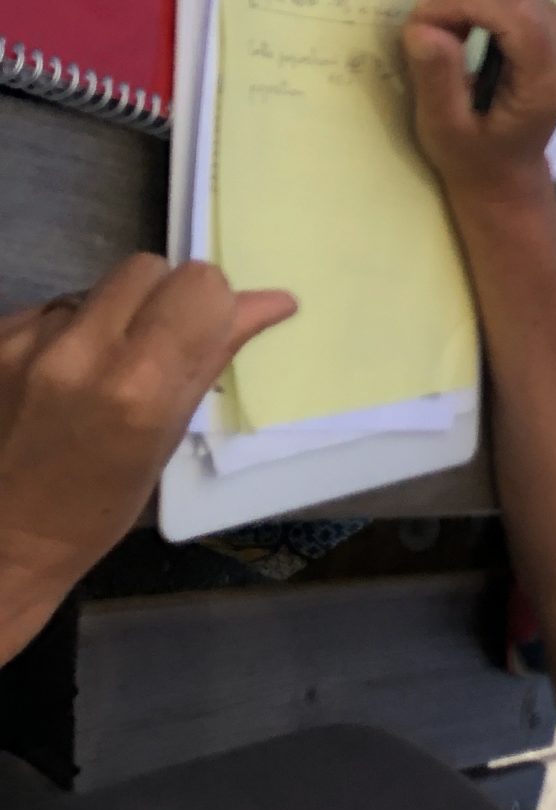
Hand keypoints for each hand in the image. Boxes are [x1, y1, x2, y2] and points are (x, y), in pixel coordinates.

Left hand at [0, 259, 295, 600]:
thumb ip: (211, 358)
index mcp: (138, 386)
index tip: (204, 332)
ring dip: (111, 316)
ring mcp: (26, 342)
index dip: (209, 304)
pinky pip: (53, 307)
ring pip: (96, 286)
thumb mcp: (165, 440)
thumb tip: (273, 300)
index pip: (199, 284)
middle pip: (146, 269)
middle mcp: (79, 352)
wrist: (0, 540)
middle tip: (155, 348)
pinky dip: (67, 333)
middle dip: (162, 298)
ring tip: (97, 373)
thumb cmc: (95, 510)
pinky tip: (57, 380)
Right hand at [403, 0, 555, 209]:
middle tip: (423, 26)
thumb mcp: (443, 128)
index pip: (518, 13)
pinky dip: (487, 3)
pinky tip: (468, 29)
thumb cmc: (473, 156)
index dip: (465, 0)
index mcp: (548, 82)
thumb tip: (423, 26)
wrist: (506, 172)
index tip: (421, 17)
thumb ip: (436, 78)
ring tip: (443, 32)